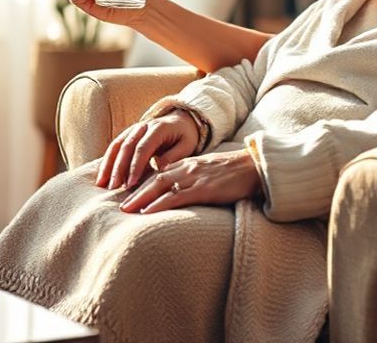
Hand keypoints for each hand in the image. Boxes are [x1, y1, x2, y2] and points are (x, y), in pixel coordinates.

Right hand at [95, 109, 198, 189]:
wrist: (181, 121)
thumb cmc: (185, 136)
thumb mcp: (187, 146)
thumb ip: (173, 157)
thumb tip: (157, 169)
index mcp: (158, 128)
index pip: (143, 148)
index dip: (135, 166)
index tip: (131, 184)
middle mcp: (143, 126)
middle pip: (126, 146)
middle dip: (118, 168)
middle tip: (113, 187)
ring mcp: (133, 129)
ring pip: (116, 145)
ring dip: (108, 165)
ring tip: (102, 184)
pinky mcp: (128, 135)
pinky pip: (114, 147)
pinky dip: (107, 161)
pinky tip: (102, 176)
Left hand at [119, 148, 262, 213]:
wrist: (257, 168)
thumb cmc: (236, 173)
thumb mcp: (211, 172)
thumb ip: (195, 178)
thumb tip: (183, 191)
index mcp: (189, 164)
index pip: (159, 173)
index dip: (142, 183)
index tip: (127, 193)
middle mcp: (188, 168)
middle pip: (154, 179)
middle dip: (135, 191)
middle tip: (119, 203)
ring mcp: (195, 178)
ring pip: (161, 186)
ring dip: (141, 198)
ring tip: (126, 208)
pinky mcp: (204, 189)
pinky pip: (177, 196)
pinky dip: (160, 203)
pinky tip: (148, 211)